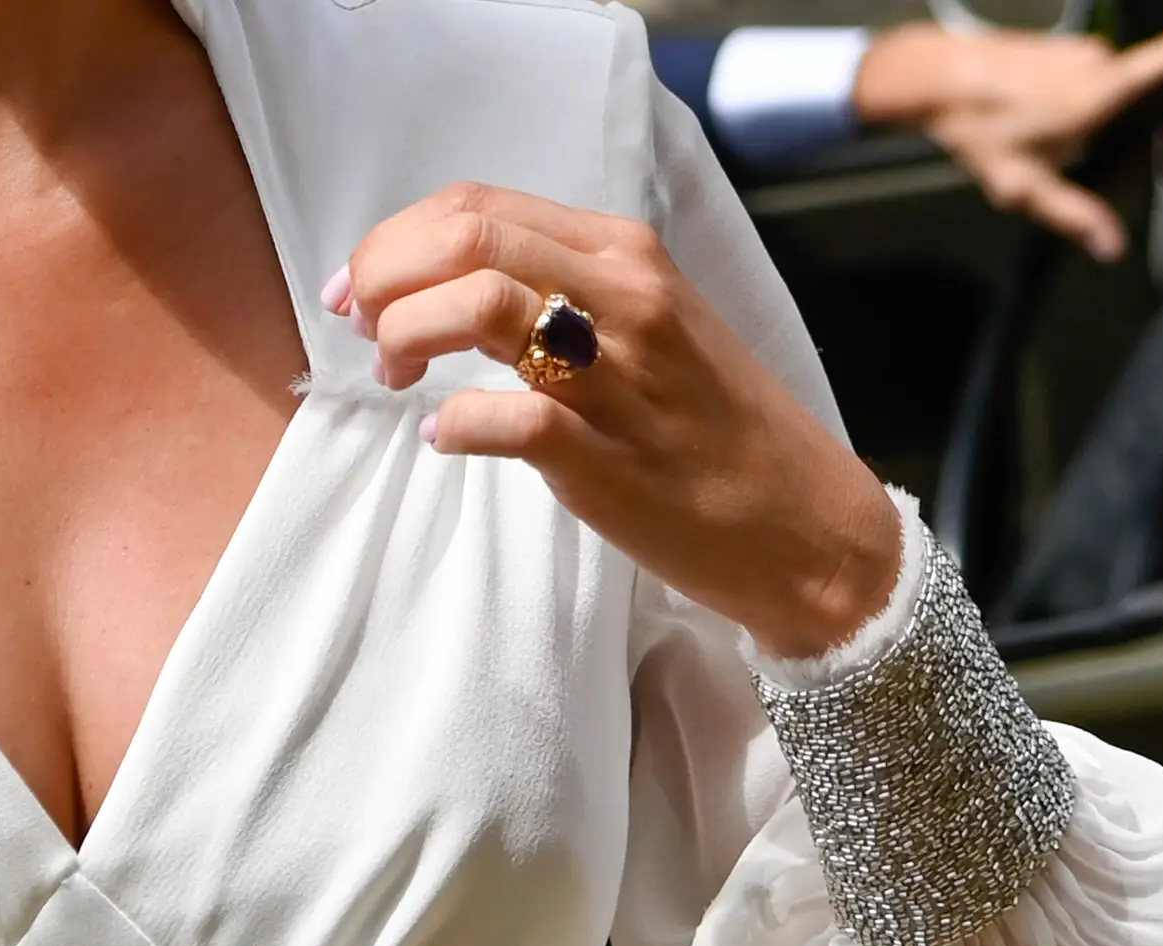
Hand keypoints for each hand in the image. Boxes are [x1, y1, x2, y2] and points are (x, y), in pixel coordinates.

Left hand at [329, 183, 899, 659]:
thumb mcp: (646, 322)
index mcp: (624, 253)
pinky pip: (502, 418)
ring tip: (394, 376)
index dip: (395, 240)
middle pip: (466, 239)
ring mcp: (618, 376)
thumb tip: (447, 283)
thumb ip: (559, 288)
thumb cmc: (711, 426)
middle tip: (360, 326)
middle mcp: (624, 297)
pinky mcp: (606, 457)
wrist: (802, 522)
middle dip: (383, 276)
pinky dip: (452, 425)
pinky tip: (443, 438)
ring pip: (477, 306)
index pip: (478, 206)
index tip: (361, 287)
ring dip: (405, 335)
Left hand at [855, 24, 1162, 261]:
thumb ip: (1073, 214)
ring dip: (1113, 122)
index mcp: (1096, 92)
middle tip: (1122, 173)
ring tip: (1074, 153)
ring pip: (1118, 90)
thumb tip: (1112, 247)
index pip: (1161, 66)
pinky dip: (1089, 103)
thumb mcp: (1024, 185)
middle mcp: (1095, 63)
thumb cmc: (978, 129)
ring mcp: (1079, 50)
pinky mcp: (1062, 46)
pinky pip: (1093, 77)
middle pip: (1146, 98)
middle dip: (1144, 136)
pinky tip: (1055, 129)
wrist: (935, 78)